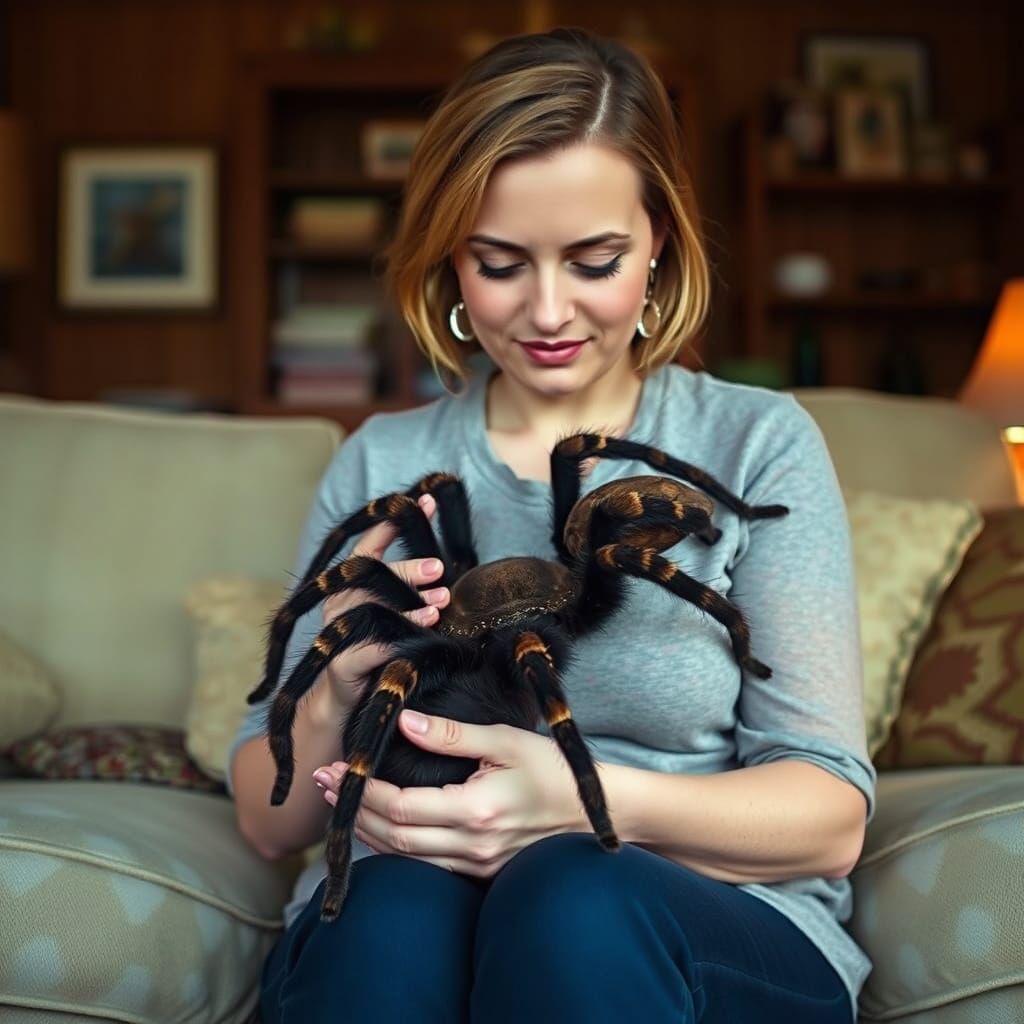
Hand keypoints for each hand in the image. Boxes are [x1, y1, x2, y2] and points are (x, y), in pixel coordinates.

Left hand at [312, 710, 592, 876]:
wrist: (595, 810)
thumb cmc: (553, 769)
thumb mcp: (505, 740)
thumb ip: (451, 734)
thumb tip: (403, 720)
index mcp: (475, 810)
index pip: (398, 806)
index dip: (361, 789)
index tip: (336, 768)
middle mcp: (471, 846)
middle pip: (391, 837)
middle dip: (352, 810)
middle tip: (324, 785)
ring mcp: (476, 865)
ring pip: (403, 857)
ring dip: (367, 830)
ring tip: (341, 802)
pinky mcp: (480, 872)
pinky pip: (425, 865)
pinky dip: (394, 847)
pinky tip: (378, 826)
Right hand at [319, 494, 449, 714]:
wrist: (355, 707)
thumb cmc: (382, 653)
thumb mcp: (397, 615)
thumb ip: (413, 589)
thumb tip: (446, 563)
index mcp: (351, 585)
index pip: (370, 544)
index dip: (394, 522)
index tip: (426, 502)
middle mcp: (338, 602)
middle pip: (371, 574)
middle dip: (408, 568)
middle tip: (440, 567)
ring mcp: (336, 632)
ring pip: (371, 606)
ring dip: (409, 601)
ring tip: (443, 601)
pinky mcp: (342, 663)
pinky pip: (372, 644)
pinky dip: (402, 633)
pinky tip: (428, 627)